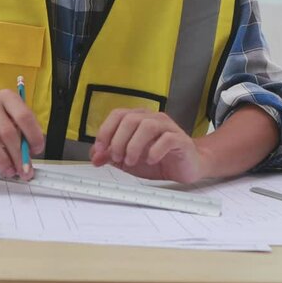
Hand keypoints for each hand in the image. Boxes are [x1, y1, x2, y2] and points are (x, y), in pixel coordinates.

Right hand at [0, 89, 43, 179]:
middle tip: (24, 170)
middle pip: (6, 132)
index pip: (24, 116)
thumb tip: (30, 153)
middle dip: (18, 155)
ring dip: (1, 160)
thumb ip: (23, 128)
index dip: (33, 135)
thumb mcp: (10, 110)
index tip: (37, 150)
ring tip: (9, 172)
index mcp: (7, 97)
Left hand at [90, 109, 206, 182]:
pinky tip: (150, 161)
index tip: (100, 150)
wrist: (186, 167)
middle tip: (117, 158)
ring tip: (131, 161)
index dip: (106, 131)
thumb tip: (95, 156)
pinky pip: (167, 139)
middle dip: (119, 140)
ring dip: (134, 146)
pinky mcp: (180, 139)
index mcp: (138, 119)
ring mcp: (167, 127)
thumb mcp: (128, 160)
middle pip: (130, 119)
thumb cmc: (158, 160)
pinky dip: (154, 151)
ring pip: (147, 126)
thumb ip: (111, 156)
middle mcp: (152, 118)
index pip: (117, 115)